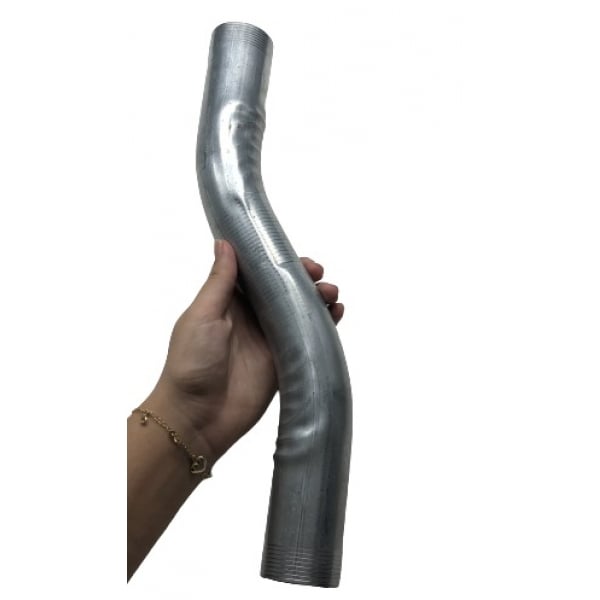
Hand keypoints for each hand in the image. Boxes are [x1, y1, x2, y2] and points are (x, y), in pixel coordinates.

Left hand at [146, 240, 343, 461]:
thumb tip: (225, 243)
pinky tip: (336, 314)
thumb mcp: (203, 315)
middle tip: (318, 275)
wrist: (197, 417)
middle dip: (304, 279)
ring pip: (300, 311)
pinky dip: (324, 326)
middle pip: (284, 290)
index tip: (297, 256)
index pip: (259, 273)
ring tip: (331, 294)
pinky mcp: (284, 361)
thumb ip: (219, 282)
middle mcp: (252, 317)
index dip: (279, 261)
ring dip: (317, 299)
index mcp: (229, 301)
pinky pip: (307, 338)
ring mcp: (269, 339)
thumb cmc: (191, 363)